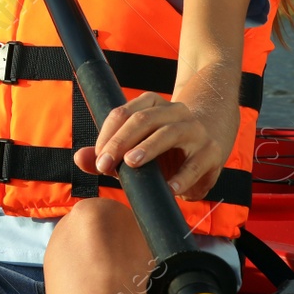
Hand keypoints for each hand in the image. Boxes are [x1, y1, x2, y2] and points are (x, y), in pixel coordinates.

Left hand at [72, 92, 228, 200]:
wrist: (214, 133)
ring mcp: (194, 129)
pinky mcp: (212, 151)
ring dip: (148, 148)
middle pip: (142, 120)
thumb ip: (107, 152)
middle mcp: (174, 111)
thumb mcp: (137, 144)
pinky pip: (196, 163)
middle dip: (119, 143)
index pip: (122, 114)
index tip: (98, 159)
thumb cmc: (164, 144)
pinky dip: (183, 177)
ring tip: (131, 163)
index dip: (107, 136)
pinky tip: (170, 188)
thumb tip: (79, 158)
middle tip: (104, 165)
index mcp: (152, 104)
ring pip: (169, 133)